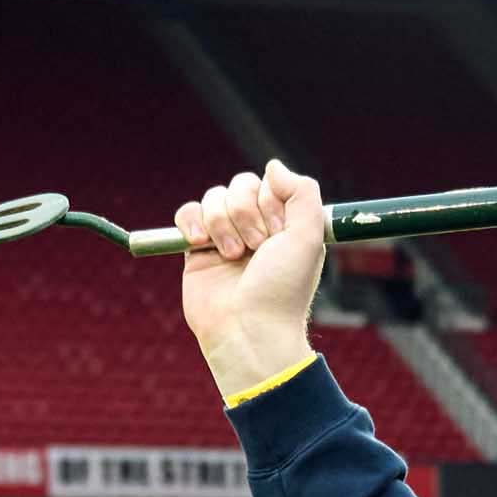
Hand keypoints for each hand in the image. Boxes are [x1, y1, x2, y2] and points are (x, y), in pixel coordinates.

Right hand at [172, 161, 333, 403]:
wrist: (248, 329)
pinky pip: (187, 213)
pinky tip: (201, 244)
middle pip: (240, 186)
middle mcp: (255, 228)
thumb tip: (273, 166)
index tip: (276, 234)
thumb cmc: (282, 289)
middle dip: (246, 213)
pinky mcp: (196, 250)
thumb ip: (302, 192)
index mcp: (283, 224)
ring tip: (233, 256)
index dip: (269, 203)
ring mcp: (224, 237)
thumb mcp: (309, 236)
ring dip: (223, 223)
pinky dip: (192, 222)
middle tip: (256, 248)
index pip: (268, 184)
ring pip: (214, 197)